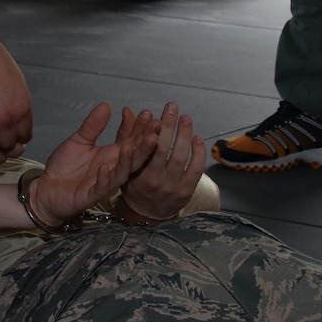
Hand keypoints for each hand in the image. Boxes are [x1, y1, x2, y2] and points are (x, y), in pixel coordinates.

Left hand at [28, 103, 157, 225]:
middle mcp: (112, 169)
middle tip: (155, 132)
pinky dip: (104, 178)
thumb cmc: (65, 167)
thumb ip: (93, 125)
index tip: (150, 115)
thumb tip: (106, 105)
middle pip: (134, 158)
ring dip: (127, 161)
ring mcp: (103, 184)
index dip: (140, 130)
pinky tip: (105, 167)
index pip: (131, 141)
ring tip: (131, 146)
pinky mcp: (90, 196)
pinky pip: (100, 188)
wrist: (46, 189)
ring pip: (121, 174)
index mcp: (112, 156)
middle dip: (144, 146)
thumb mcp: (79, 141)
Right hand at [119, 102, 208, 221]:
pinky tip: (197, 138)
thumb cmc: (134, 184)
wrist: (147, 214)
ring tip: (185, 118)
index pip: (142, 147)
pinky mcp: (186, 191)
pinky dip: (198, 152)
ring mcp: (171, 186)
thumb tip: (129, 111)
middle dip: (167, 124)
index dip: (148, 129)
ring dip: (184, 134)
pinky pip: (195, 169)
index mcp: (135, 173)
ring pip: (179, 156)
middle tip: (172, 107)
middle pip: (162, 148)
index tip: (152, 113)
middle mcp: (153, 180)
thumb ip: (126, 136)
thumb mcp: (124, 163)